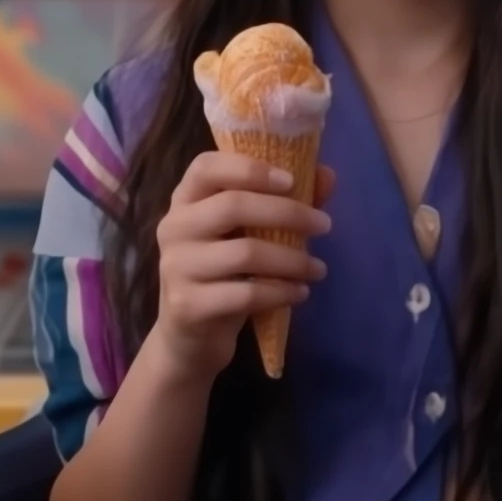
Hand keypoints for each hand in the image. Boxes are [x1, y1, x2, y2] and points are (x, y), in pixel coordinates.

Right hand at [152, 152, 333, 381]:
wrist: (189, 333)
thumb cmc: (223, 268)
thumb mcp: (247, 230)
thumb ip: (284, 199)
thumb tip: (327, 175)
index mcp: (186, 198)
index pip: (206, 167)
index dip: (250, 168)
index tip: (291, 181)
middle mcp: (174, 226)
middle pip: (233, 205)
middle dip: (288, 213)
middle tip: (325, 225)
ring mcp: (177, 267)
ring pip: (245, 253)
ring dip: (293, 260)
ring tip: (319, 268)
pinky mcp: (188, 306)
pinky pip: (246, 294)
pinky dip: (281, 292)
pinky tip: (300, 292)